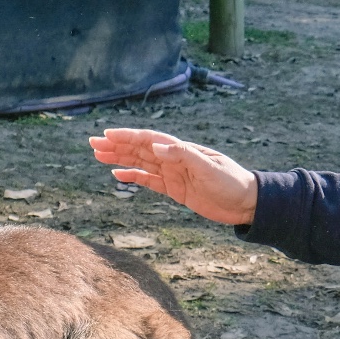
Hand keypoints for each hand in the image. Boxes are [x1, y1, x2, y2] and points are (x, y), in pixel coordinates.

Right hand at [89, 128, 258, 225]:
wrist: (246, 203)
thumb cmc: (232, 182)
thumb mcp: (209, 168)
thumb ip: (183, 155)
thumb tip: (156, 146)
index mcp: (181, 150)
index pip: (149, 139)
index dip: (128, 137)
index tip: (107, 135)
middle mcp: (174, 158)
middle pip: (140, 149)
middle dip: (116, 146)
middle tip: (93, 143)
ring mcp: (173, 173)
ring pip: (141, 163)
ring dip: (120, 158)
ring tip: (98, 155)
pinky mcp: (175, 189)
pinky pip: (149, 181)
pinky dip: (133, 177)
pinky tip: (117, 175)